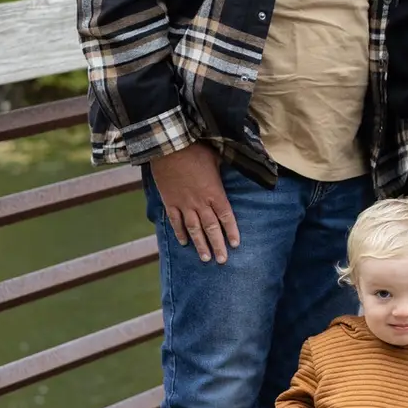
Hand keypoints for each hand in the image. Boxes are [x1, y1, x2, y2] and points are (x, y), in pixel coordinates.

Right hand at [151, 143, 239, 262]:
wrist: (168, 147)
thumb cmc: (195, 149)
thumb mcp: (216, 156)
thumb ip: (226, 166)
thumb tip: (238, 161)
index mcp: (215, 192)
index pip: (226, 216)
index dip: (232, 231)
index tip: (235, 244)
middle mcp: (201, 202)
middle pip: (212, 228)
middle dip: (218, 245)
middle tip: (222, 261)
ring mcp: (184, 204)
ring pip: (194, 229)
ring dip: (200, 245)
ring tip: (205, 259)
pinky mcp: (170, 202)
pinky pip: (175, 222)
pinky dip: (180, 233)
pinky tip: (184, 243)